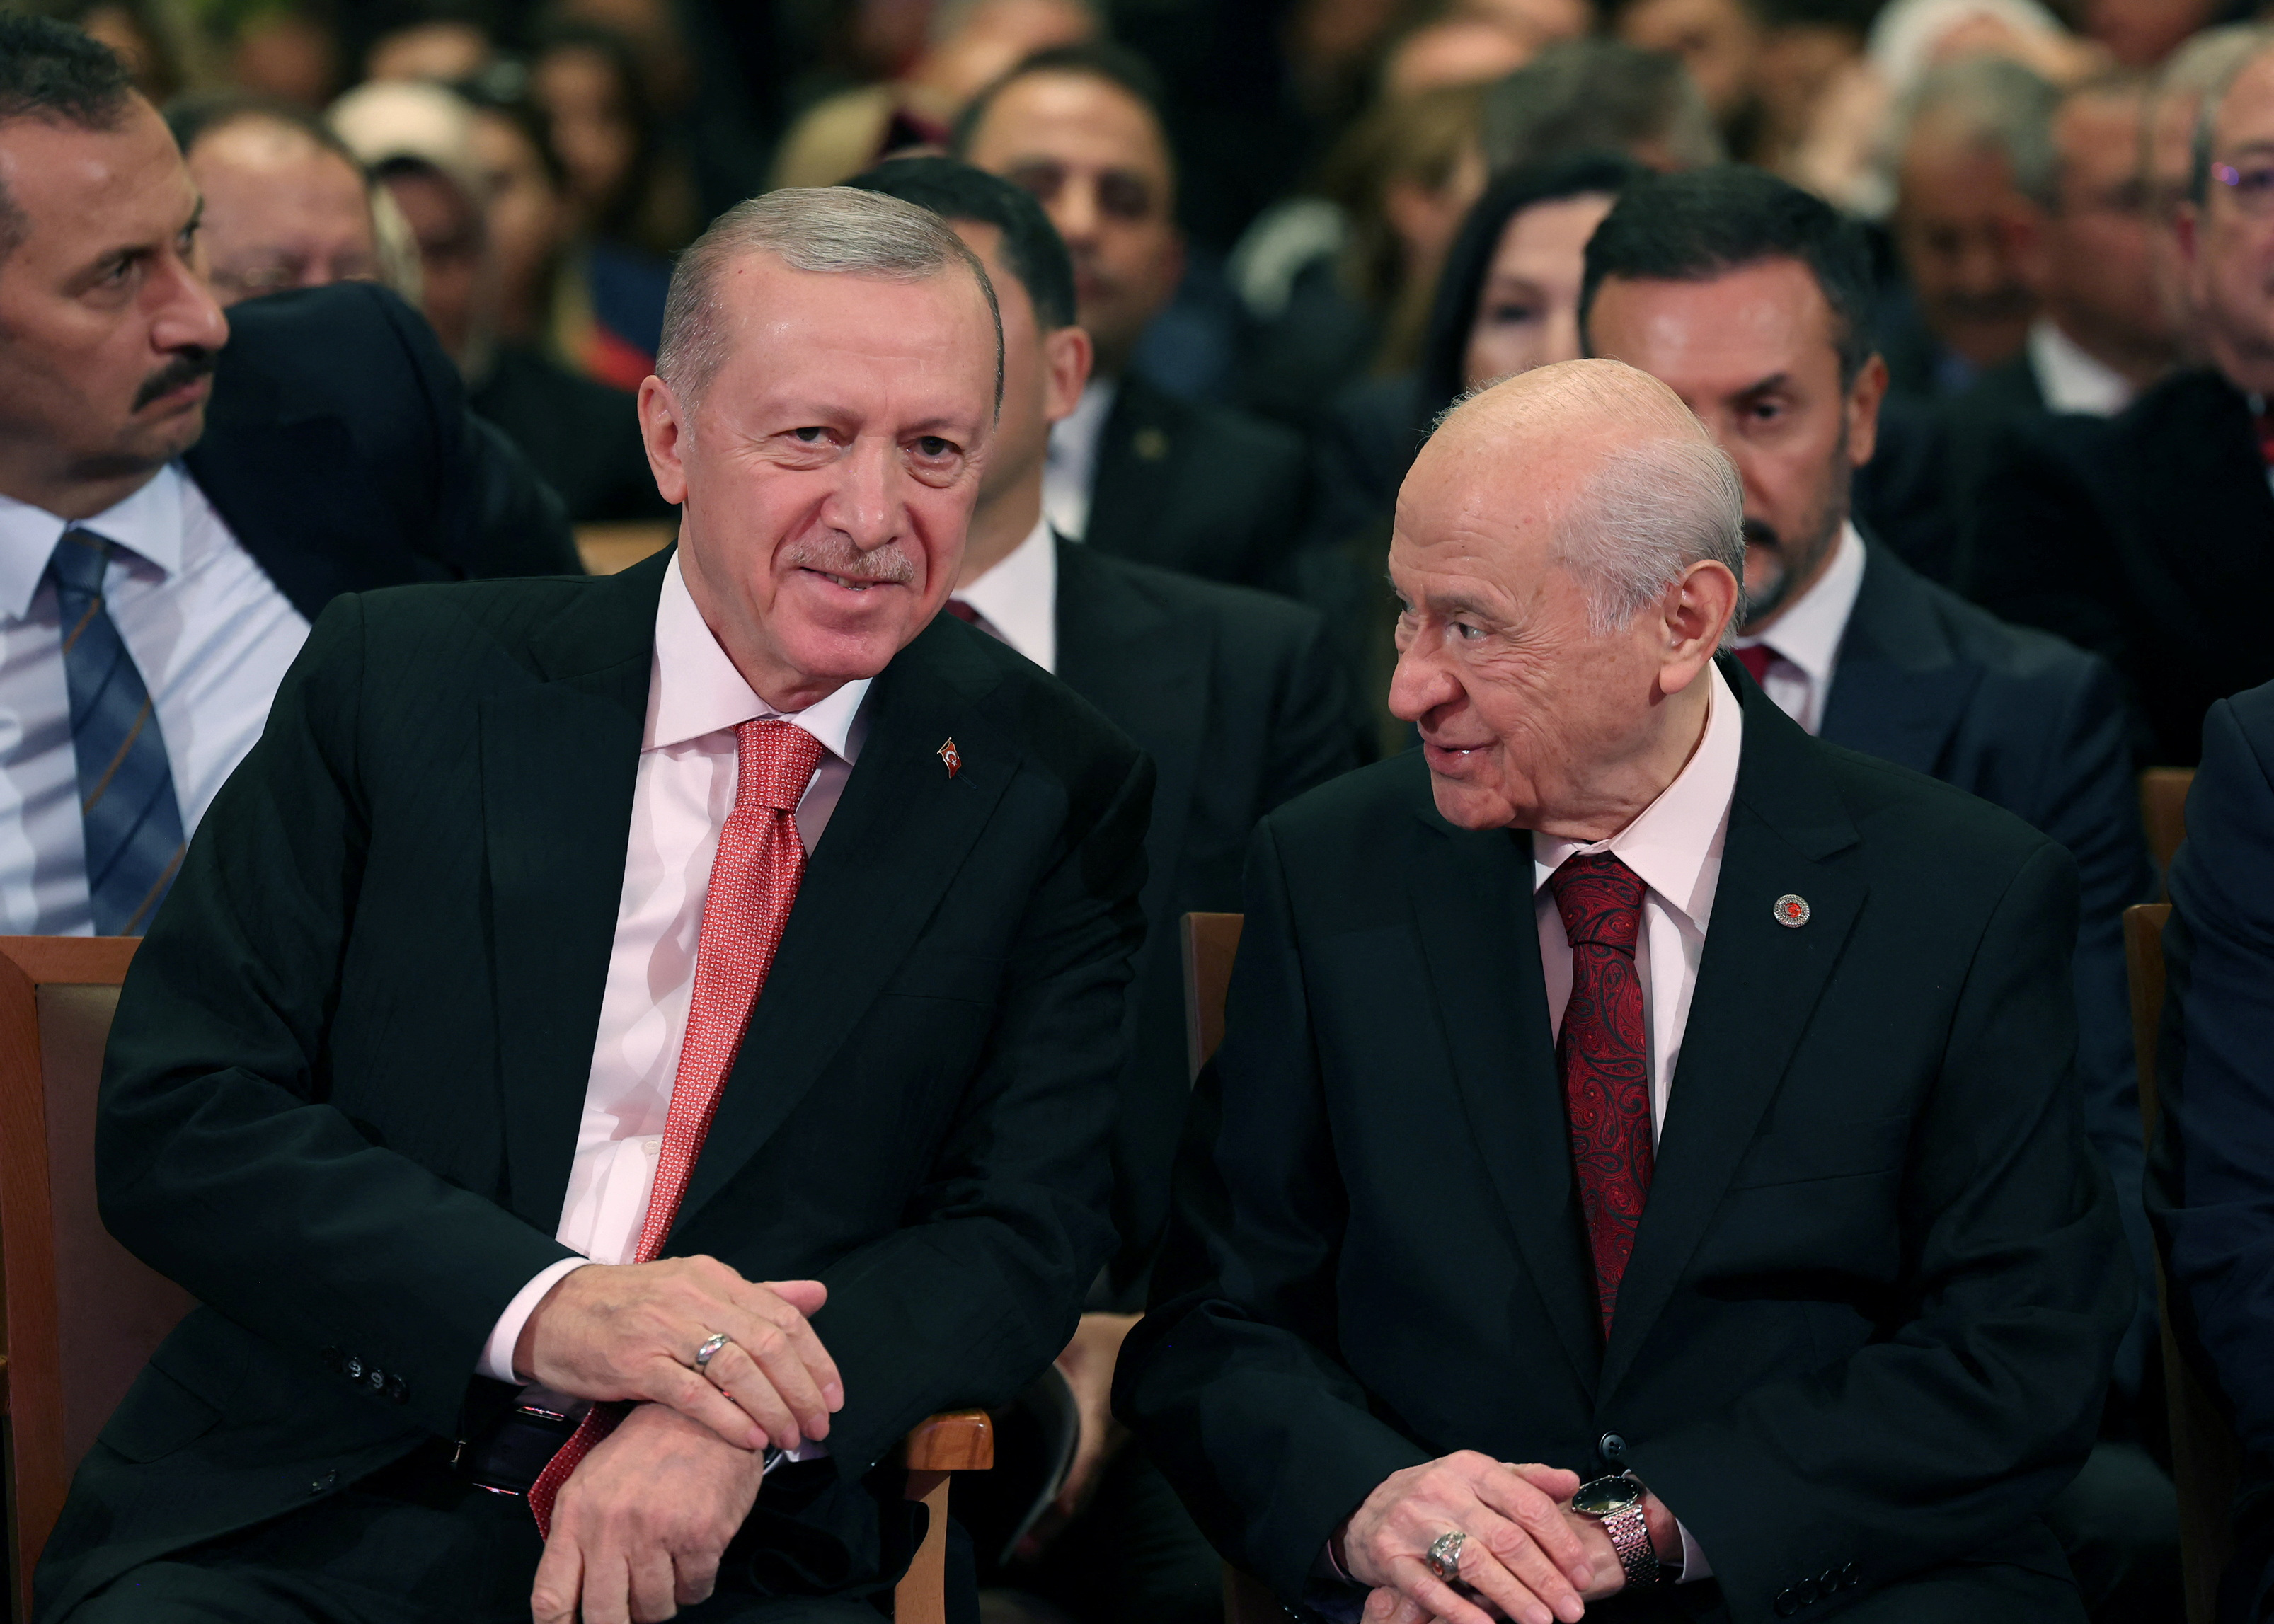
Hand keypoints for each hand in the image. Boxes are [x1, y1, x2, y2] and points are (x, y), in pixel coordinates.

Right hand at [516, 1258, 841, 1451]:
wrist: (553, 1311)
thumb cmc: (631, 1305)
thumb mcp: (695, 1288)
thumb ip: (757, 1296)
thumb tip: (818, 1295)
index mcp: (715, 1277)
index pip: (783, 1317)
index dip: (816, 1360)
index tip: (833, 1396)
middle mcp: (695, 1296)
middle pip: (768, 1344)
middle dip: (802, 1391)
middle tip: (818, 1427)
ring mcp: (664, 1328)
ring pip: (737, 1370)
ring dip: (772, 1409)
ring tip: (789, 1439)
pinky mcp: (636, 1362)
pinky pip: (693, 1394)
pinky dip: (728, 1419)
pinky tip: (750, 1439)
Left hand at [530, 1402, 766, 1623]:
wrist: (705, 1411)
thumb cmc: (647, 1449)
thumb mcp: (594, 1483)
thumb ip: (577, 1537)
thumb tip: (570, 1599)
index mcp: (577, 1514)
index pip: (552, 1597)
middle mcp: (611, 1526)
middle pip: (605, 1617)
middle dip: (620, 1623)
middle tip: (632, 1611)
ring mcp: (656, 1532)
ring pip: (655, 1609)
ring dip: (663, 1600)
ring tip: (668, 1569)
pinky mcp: (700, 1535)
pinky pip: (695, 1591)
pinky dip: (696, 1584)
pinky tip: (694, 1555)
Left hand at [1015, 1311, 1139, 1558]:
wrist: (1155, 1343)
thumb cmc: (1108, 1340)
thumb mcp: (1072, 1335)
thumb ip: (1035, 1353)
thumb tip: (991, 1379)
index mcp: (1101, 1410)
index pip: (1088, 1452)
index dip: (1073, 1481)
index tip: (1056, 1509)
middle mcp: (1108, 1438)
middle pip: (1082, 1488)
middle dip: (1054, 1522)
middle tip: (1022, 1552)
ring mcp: (1108, 1448)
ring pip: (1082, 1490)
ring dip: (1055, 1519)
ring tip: (1023, 1549)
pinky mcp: (1102, 1448)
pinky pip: (1081, 1480)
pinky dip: (1062, 1500)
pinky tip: (1038, 1517)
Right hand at [1340, 1456, 1588, 1623]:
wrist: (1366, 1510)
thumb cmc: (1437, 1497)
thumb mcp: (1478, 1478)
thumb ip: (1526, 1480)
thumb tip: (1571, 1481)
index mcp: (1470, 1468)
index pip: (1526, 1504)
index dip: (1560, 1543)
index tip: (1583, 1576)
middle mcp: (1442, 1490)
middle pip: (1505, 1538)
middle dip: (1545, 1578)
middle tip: (1572, 1610)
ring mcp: (1413, 1523)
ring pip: (1473, 1563)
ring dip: (1514, 1597)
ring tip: (1542, 1621)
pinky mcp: (1391, 1556)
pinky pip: (1430, 1588)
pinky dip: (1460, 1611)